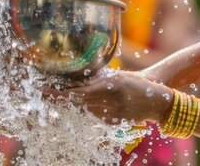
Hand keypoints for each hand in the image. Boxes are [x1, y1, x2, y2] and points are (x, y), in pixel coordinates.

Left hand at [43, 70, 173, 124]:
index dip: (58, 93)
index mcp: (110, 86)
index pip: (77, 92)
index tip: (42, 90)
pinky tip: (101, 102)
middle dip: (60, 97)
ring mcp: (112, 114)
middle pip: (77, 102)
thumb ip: (96, 79)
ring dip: (79, 102)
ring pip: (85, 109)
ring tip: (84, 93)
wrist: (157, 100)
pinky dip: (92, 108)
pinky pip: (95, 115)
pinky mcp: (114, 123)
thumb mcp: (116, 76)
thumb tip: (74, 82)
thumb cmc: (135, 82)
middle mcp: (109, 102)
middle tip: (43, 91)